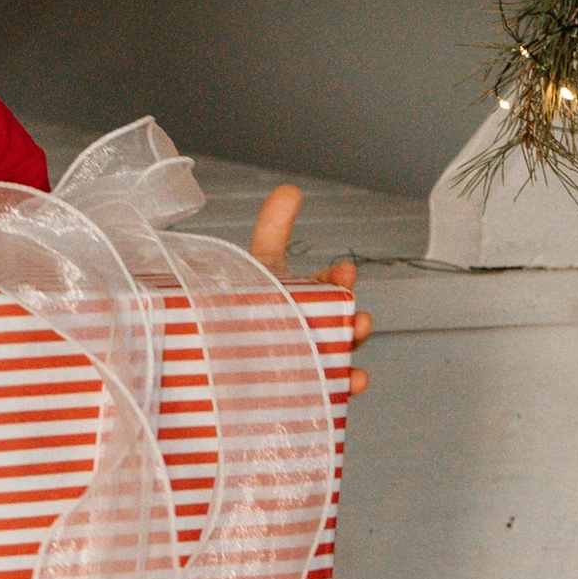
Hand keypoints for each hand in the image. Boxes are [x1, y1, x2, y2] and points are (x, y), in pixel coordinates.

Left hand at [247, 183, 371, 395]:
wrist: (220, 360)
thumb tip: (291, 189)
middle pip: (340, 325)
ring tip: (352, 351)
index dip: (338, 280)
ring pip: (340, 356)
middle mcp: (313, 328)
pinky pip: (330, 389)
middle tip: (357, 318)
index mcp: (304, 297)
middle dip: (354, 321)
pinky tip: (350, 383)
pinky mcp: (305, 388)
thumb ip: (273, 229)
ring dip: (352, 353)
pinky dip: (345, 388)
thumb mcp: (258, 267)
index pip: (327, 286)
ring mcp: (313, 360)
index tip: (344, 273)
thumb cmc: (244, 307)